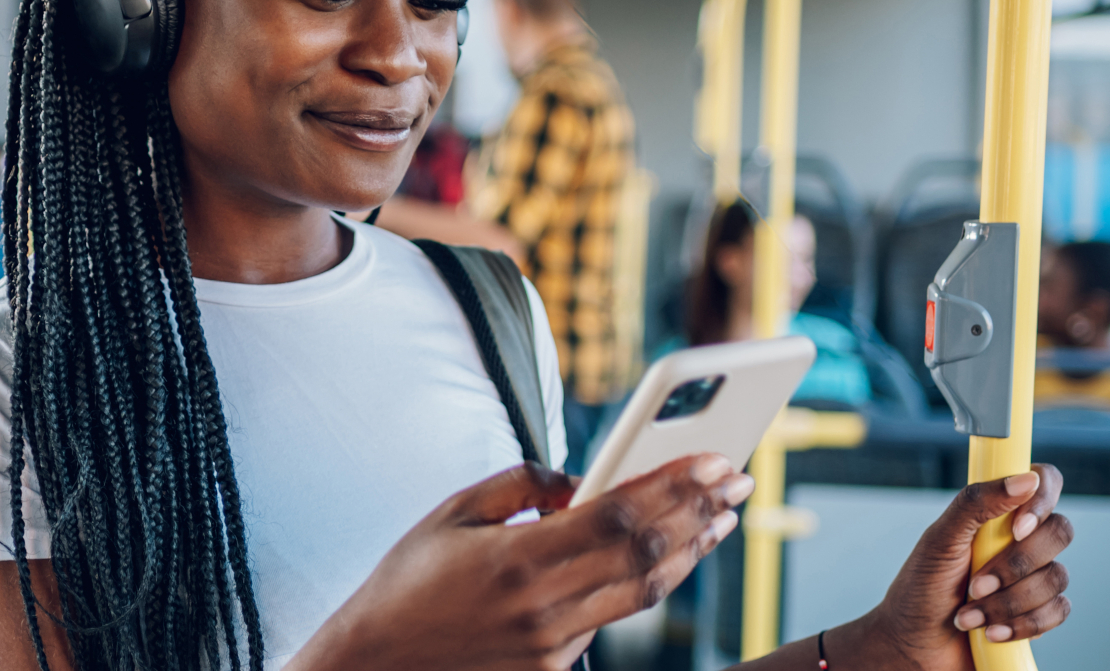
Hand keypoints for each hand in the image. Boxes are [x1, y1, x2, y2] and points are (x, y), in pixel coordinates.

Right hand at [290, 455, 753, 670]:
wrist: (372, 666)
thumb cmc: (405, 583)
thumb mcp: (452, 513)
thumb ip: (520, 485)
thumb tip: (577, 480)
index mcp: (518, 558)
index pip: (619, 515)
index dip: (674, 486)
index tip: (714, 460)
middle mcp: (544, 607)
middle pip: (646, 555)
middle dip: (699, 513)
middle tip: (736, 482)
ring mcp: (552, 645)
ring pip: (643, 594)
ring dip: (689, 553)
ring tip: (720, 521)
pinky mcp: (551, 669)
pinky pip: (610, 620)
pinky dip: (643, 584)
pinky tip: (666, 558)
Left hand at [840, 465, 1074, 670]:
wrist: (915, 645)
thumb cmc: (921, 588)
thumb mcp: (939, 541)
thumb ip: (976, 504)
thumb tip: (1026, 479)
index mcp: (998, 513)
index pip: (1044, 481)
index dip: (1042, 501)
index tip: (1017, 529)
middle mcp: (1022, 540)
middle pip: (1059, 532)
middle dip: (1015, 566)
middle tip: (975, 585)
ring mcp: (1034, 576)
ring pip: (1057, 578)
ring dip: (1008, 602)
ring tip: (969, 614)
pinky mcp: (1040, 612)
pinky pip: (1058, 612)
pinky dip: (1023, 625)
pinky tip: (991, 632)